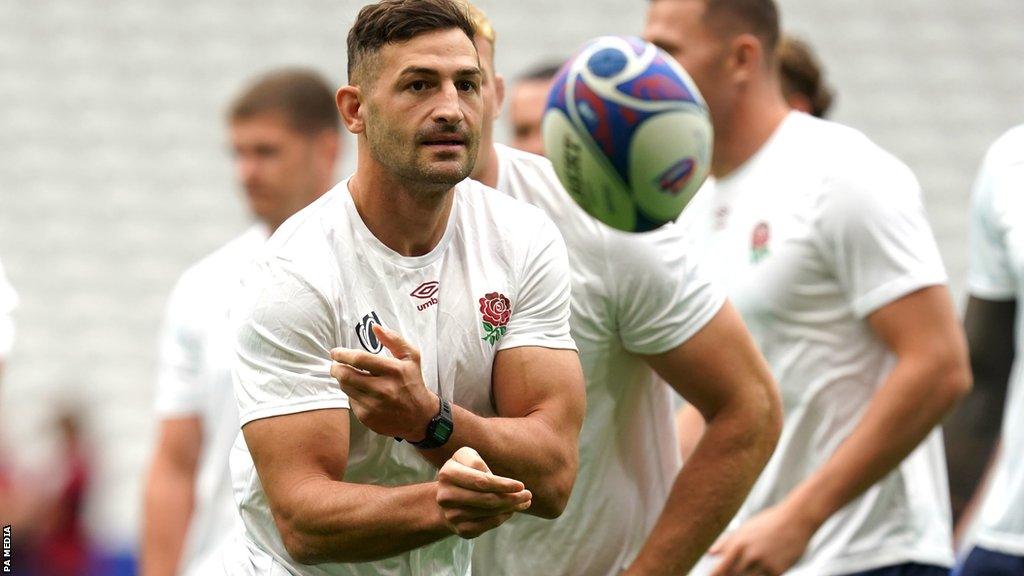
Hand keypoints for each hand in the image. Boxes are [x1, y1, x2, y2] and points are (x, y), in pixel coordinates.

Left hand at [330, 324, 437, 440]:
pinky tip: (361, 392)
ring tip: (348, 376)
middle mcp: (383, 389)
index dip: (343, 354)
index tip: (335, 352)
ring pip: (346, 388)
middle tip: (335, 365)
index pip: (360, 359)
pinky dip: (352, 394)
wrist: (420, 417)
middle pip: (347, 375)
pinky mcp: (367, 417)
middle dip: (336, 368)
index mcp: (394, 371)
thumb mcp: (411, 358)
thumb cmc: (413, 383)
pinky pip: (351, 401)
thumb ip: (394, 340)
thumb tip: (375, 327)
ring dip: (342, 380)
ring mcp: (374, 405)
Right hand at [436, 447, 531, 538]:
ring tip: (523, 501)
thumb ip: (479, 463)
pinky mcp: (459, 529)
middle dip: (511, 498)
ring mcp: (451, 515)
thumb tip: (499, 482)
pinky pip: (487, 526)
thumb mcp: (468, 457)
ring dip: (510, 508)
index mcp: (447, 474)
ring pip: (489, 513)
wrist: (448, 494)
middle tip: (528, 495)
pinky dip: (502, 518)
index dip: (503, 484)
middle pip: (487, 500)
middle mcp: (445, 496)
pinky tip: (510, 510)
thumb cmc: (464, 470)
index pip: (481, 482)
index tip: (520, 485)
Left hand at [708, 503, 816, 575]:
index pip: (720, 569)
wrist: (795, 520)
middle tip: (728, 574)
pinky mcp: (778, 571)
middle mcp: (750, 556)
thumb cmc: (767, 523)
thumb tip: (709, 553)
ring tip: (747, 568)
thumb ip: (726, 542)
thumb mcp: (744, 529)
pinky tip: (758, 571)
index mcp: (738, 544)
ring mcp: (764, 565)